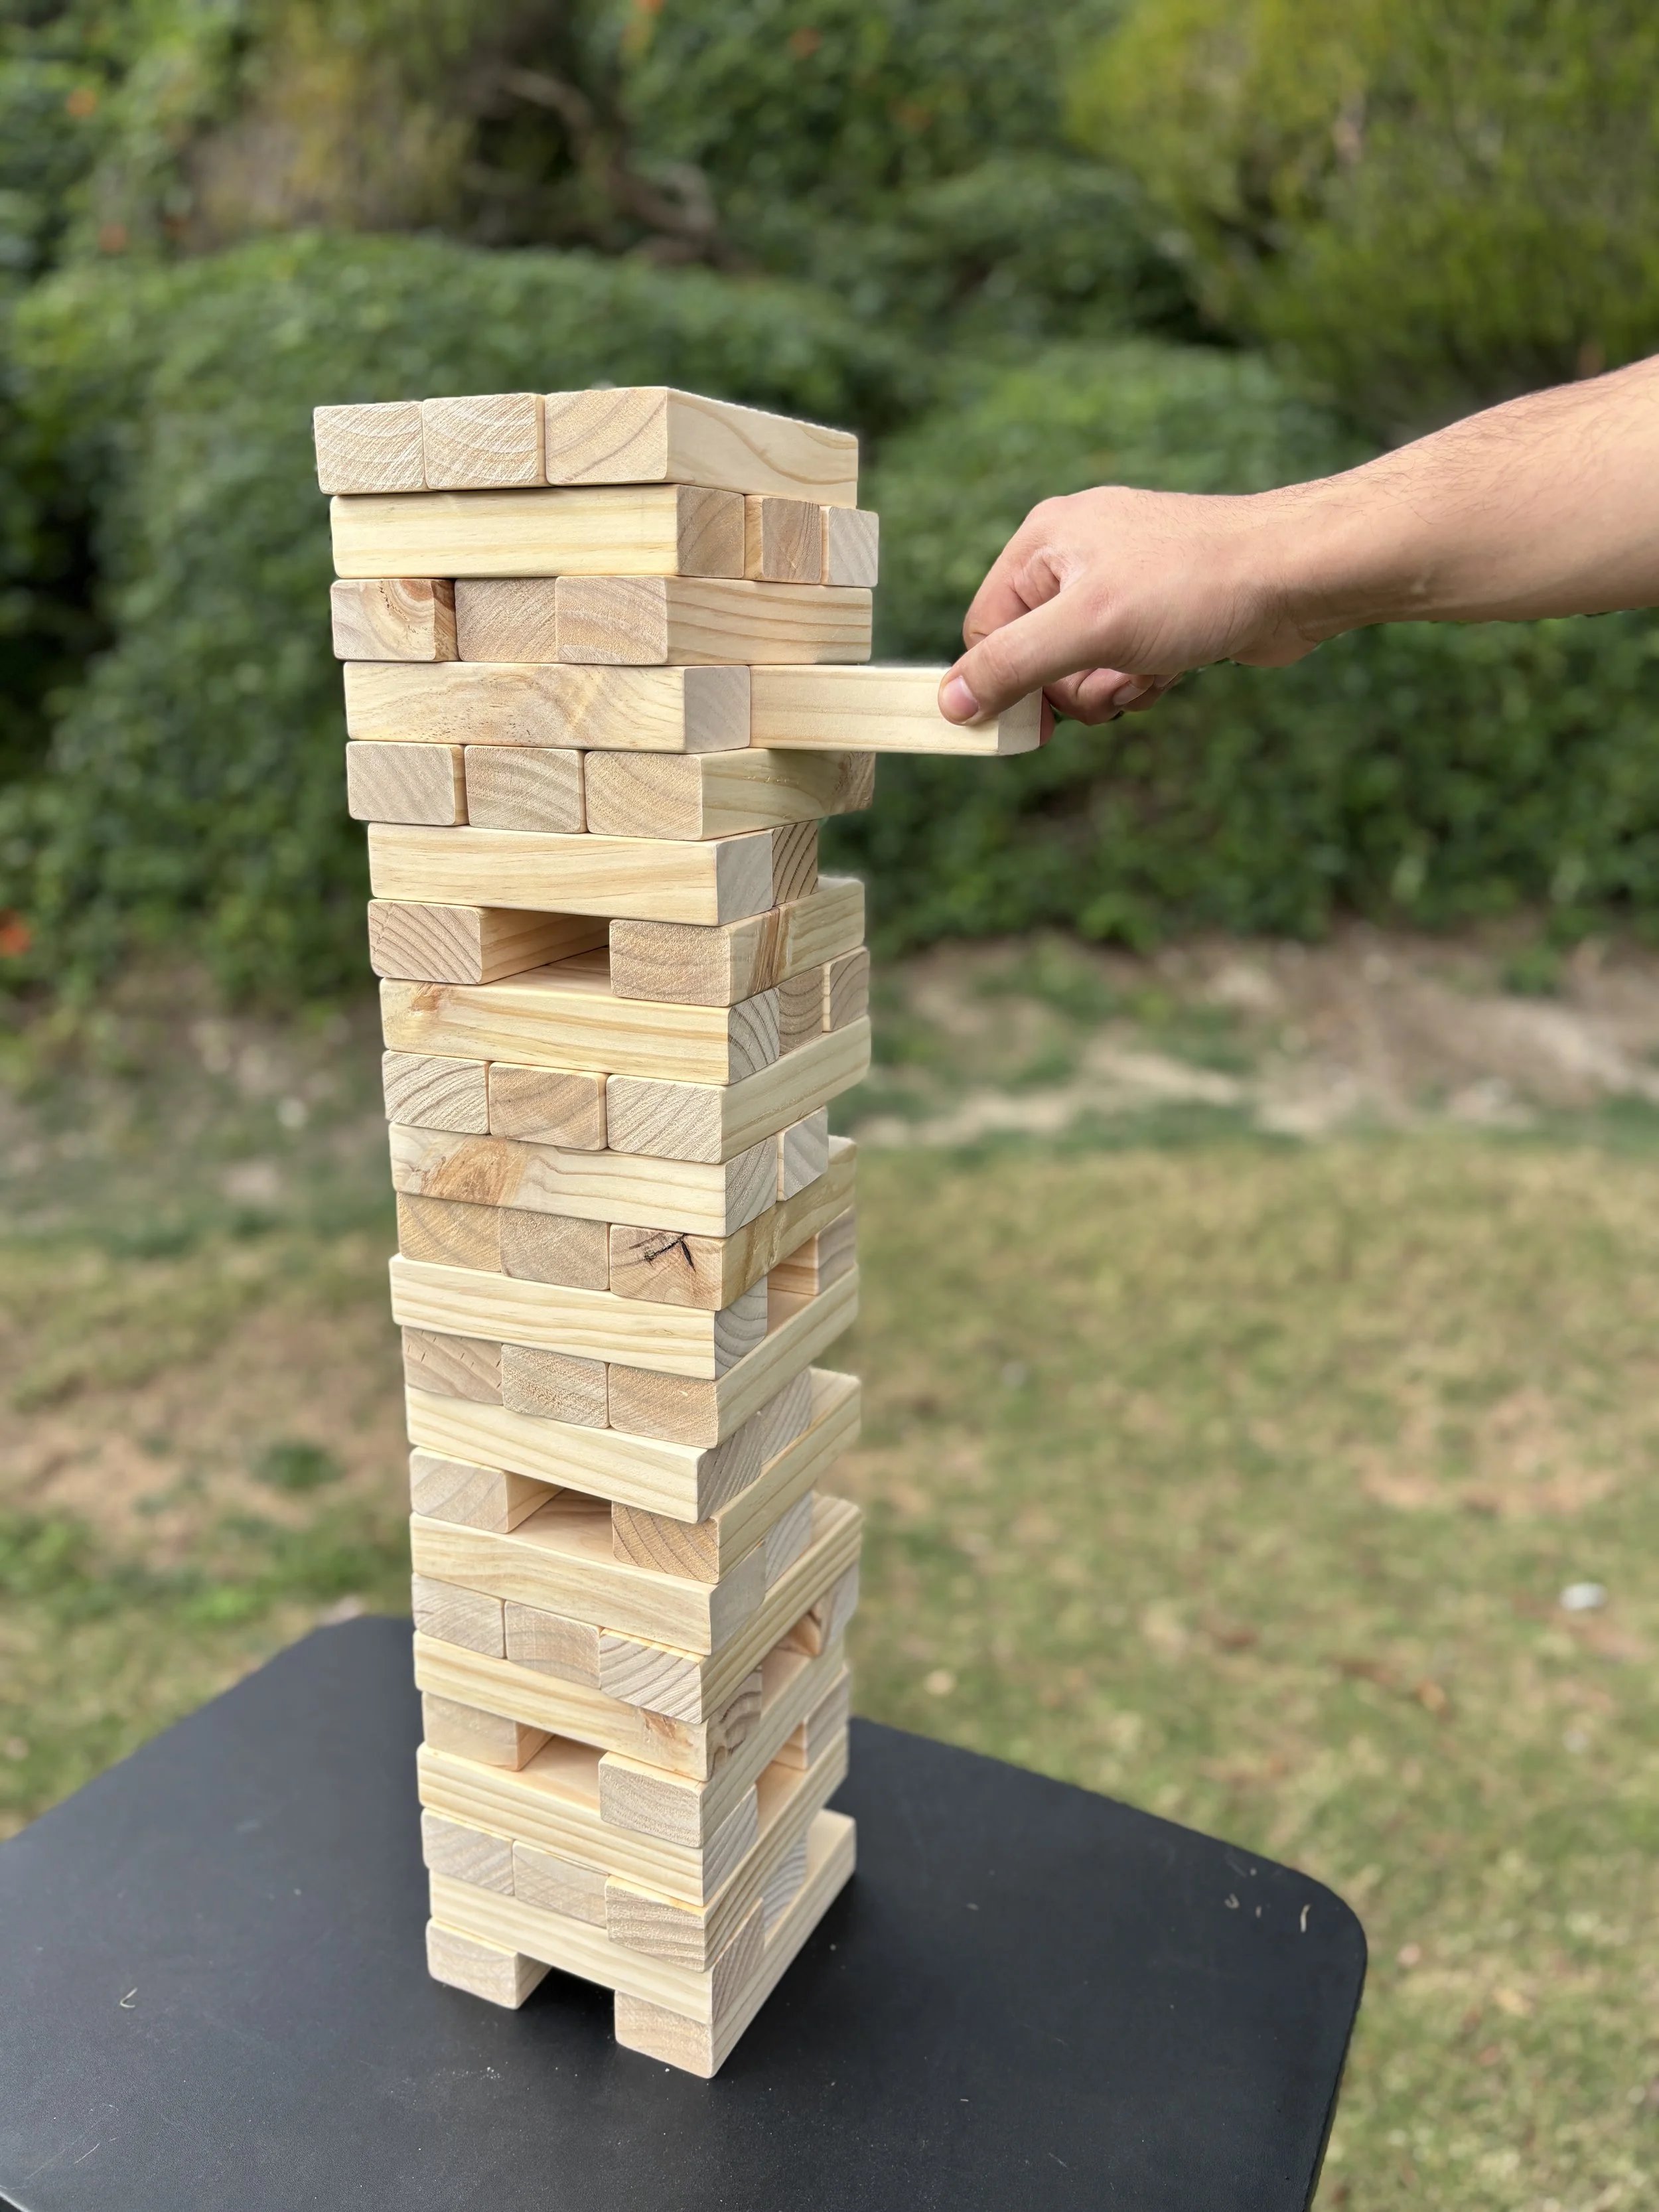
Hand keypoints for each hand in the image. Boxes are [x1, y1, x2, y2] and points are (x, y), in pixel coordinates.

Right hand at [937, 484, 1323, 726]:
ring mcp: (1119, 581)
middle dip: (1070, 687)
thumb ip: (1011, 665)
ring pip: (1079, 667)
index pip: (985, 628)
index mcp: (1045, 540)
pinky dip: (1142, 679)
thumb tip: (948, 703)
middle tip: (1111, 686)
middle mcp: (1076, 554)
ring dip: (1110, 688)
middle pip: (1032, 653)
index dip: (1004, 683)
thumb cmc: (1194, 586)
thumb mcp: (1087, 629)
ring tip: (1149, 672)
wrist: (1297, 575)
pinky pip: (1121, 663)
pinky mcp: (1157, 609)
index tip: (1035, 726)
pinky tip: (1174, 668)